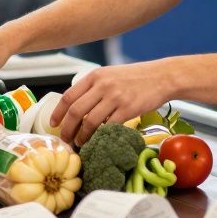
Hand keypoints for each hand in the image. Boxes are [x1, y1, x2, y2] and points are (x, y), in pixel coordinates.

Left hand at [50, 60, 175, 146]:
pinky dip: (100, 136)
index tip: (54, 124)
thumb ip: (95, 87)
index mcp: (95, 76)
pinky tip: (99, 140)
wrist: (163, 77)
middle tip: (66, 139)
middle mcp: (102, 85)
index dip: (58, 113)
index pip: (68, 96)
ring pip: (89, 122)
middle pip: (75, 111)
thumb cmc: (137, 77)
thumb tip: (78, 107)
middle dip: (67, 129)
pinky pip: (108, 127)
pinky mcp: (127, 109)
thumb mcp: (111, 75)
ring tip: (81, 143)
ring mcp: (115, 97)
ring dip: (82, 136)